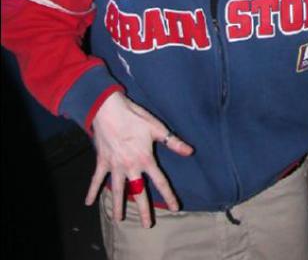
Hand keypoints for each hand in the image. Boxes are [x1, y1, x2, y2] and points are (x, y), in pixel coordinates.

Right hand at [85, 92, 193, 227]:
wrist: (109, 110)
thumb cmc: (135, 117)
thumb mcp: (157, 128)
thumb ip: (173, 142)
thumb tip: (190, 151)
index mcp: (145, 159)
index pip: (160, 181)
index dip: (168, 195)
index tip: (175, 207)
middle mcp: (130, 166)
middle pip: (138, 192)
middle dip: (144, 209)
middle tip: (147, 225)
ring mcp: (115, 166)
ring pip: (117, 190)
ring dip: (118, 205)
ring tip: (118, 220)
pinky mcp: (102, 161)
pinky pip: (96, 179)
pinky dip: (91, 190)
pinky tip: (87, 203)